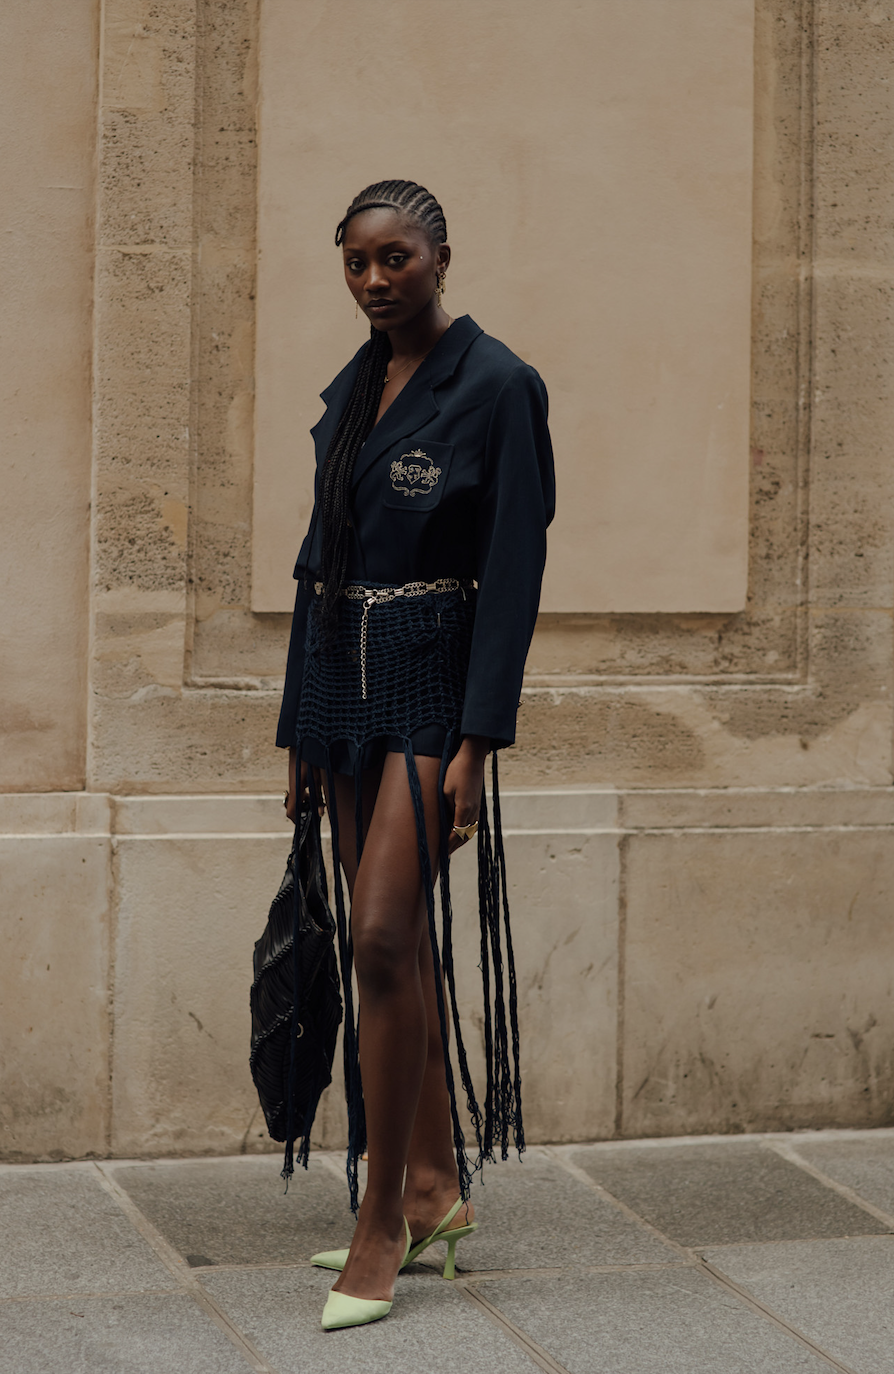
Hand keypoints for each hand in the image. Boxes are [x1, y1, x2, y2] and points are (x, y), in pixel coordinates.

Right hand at [285, 748, 323, 823]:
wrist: (303, 741)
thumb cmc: (311, 758)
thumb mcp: (318, 779)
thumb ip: (318, 795)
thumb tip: (320, 812)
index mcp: (296, 789)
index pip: (291, 812)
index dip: (297, 821)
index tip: (305, 825)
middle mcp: (292, 786)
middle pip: (293, 806)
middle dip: (303, 811)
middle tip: (316, 811)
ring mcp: (292, 781)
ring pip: (296, 798)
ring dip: (305, 802)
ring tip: (318, 800)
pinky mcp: (295, 776)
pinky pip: (298, 790)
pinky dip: (305, 794)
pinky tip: (314, 790)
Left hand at [443, 735, 488, 854]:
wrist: (472, 757)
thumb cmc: (456, 771)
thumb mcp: (445, 790)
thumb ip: (445, 809)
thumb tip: (443, 824)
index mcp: (465, 809)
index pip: (456, 834)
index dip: (447, 845)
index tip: (439, 854)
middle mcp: (474, 811)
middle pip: (464, 836)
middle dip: (453, 847)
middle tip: (442, 856)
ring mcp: (478, 808)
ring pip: (470, 831)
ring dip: (459, 840)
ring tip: (449, 848)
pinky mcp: (478, 803)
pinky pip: (472, 823)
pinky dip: (464, 831)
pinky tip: (458, 833)